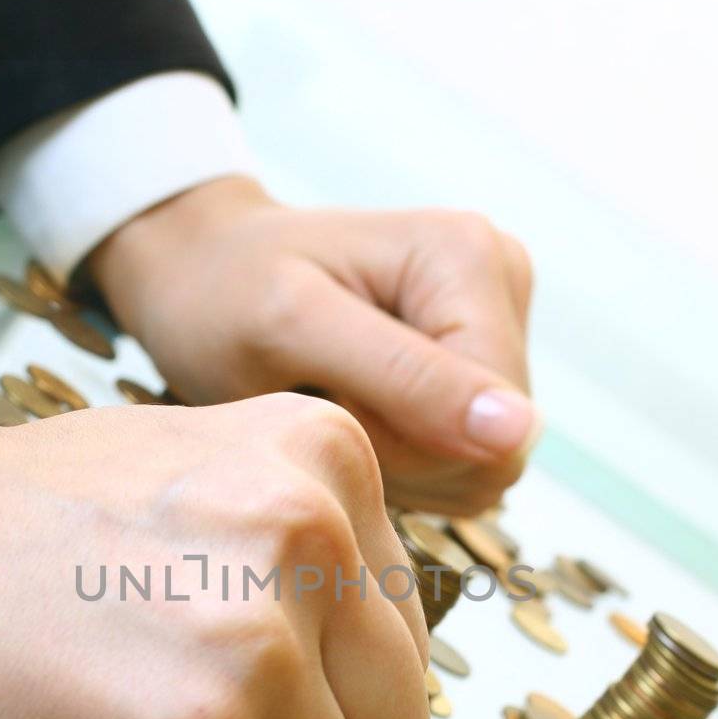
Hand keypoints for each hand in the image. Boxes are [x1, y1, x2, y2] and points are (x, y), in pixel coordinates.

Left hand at [90, 177, 538, 512]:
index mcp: (472, 256)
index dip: (411, 448)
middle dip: (404, 453)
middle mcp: (503, 279)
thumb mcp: (295, 331)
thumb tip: (519, 432)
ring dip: (401, 461)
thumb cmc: (223, 293)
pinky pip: (466, 459)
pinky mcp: (479, 362)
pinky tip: (355, 412)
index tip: (330, 403)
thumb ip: (407, 379)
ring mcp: (498, 320)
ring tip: (335, 402)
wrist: (198, 270)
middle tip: (325, 404)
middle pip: (497, 446)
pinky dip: (403, 459)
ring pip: (483, 462)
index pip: (497, 423)